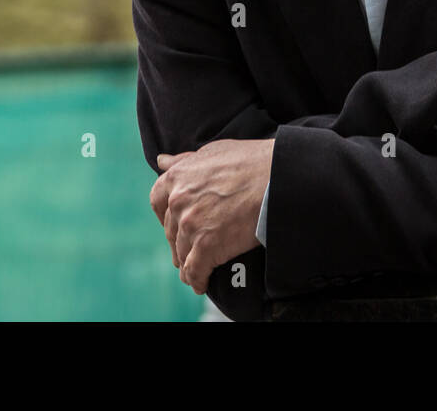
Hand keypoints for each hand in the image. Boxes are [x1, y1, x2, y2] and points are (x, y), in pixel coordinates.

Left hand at [148, 138, 273, 293]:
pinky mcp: (207, 246)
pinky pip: (195, 270)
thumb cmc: (252, 161)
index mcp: (178, 177)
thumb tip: (162, 161)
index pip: (158, 202)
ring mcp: (191, 225)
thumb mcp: (214, 152)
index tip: (175, 223)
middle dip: (179, 241)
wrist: (278, 177)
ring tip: (196, 270)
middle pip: (170, 230)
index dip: (165, 215)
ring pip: (182, 252)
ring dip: (188, 263)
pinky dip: (197, 280)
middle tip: (191, 249)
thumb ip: (185, 160)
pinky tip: (202, 284)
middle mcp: (178, 201)